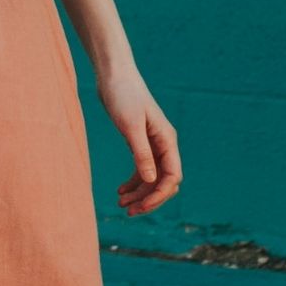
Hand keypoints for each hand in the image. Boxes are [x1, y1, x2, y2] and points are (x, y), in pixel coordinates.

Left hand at [96, 61, 182, 217]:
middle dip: (149, 198)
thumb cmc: (123, 95)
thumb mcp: (130, 126)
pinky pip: (142, 168)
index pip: (172, 177)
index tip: (140, 207)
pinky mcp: (139, 141)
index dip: (159, 196)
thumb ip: (141, 153)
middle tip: (127, 211)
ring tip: (120, 204)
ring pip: (152, 177)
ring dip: (139, 193)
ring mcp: (152, 143)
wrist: (113, 75)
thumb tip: (152, 181)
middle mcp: (163, 144)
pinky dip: (133, 182)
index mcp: (167, 140)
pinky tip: (120, 190)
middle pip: (163, 181)